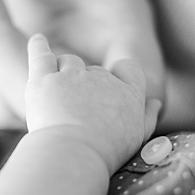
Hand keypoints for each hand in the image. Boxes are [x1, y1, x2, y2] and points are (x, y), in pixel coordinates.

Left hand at [26, 34, 160, 171]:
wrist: (73, 154)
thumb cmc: (107, 151)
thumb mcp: (138, 137)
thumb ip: (148, 117)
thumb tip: (155, 103)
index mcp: (128, 91)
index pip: (129, 69)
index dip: (121, 74)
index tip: (114, 82)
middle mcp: (102, 78)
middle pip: (95, 70)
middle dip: (88, 83)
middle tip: (77, 109)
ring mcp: (71, 76)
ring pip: (69, 61)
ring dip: (64, 70)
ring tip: (56, 91)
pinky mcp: (43, 80)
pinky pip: (40, 54)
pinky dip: (38, 46)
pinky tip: (38, 40)